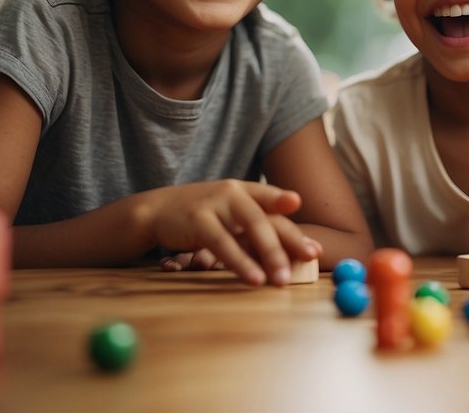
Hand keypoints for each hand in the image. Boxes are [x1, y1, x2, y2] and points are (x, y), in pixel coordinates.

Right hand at [141, 180, 318, 286]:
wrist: (155, 210)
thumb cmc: (201, 216)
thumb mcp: (230, 215)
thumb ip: (257, 227)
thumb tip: (294, 248)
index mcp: (244, 190)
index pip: (274, 200)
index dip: (298, 217)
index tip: (314, 233)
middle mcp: (234, 192)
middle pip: (268, 217)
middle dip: (291, 240)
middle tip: (311, 259)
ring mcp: (216, 204)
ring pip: (250, 228)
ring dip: (269, 255)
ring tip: (282, 279)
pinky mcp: (197, 220)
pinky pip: (224, 243)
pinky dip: (240, 262)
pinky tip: (253, 278)